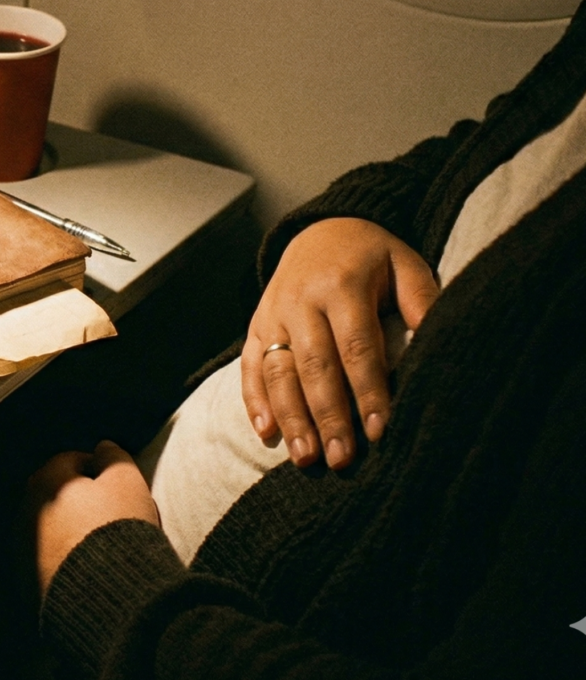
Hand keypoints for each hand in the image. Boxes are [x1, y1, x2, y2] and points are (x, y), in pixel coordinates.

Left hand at [26, 440, 159, 597]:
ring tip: (99, 540)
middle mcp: (26, 511)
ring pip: (48, 526)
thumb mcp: (126, 481)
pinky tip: (87, 564)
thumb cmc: (115, 529)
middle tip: (108, 508)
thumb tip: (102, 447)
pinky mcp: (27, 580)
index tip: (116, 480)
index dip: (95, 465)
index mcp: (45, 482)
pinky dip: (64, 555)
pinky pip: (48, 557)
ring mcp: (23, 548)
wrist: (102, 596)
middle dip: (77, 496)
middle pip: (54, 493)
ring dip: (68, 526)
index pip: (68, 460)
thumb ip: (114, 457)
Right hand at [241, 217, 438, 468]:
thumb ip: (421, 301)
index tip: (380, 431)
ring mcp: (273, 314)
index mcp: (341, 286)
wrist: (321, 228)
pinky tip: (266, 433)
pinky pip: (250, 366)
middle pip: (314, 366)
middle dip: (328, 416)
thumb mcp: (404, 264)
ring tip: (305, 457)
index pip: (356, 347)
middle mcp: (301, 301)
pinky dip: (254, 401)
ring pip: (278, 371)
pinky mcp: (255, 325)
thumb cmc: (372, 256)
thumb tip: (438, 345)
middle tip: (341, 459)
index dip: (368, 390)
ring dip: (291, 417)